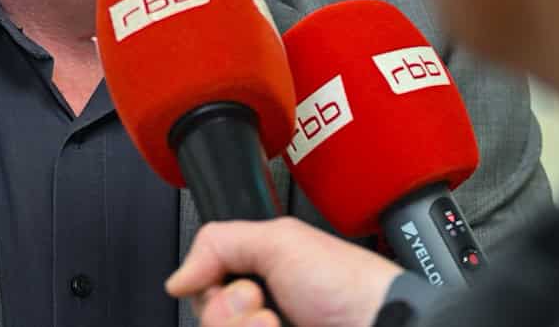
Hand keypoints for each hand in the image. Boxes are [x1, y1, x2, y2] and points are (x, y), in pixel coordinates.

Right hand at [167, 217, 402, 326]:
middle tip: (261, 300)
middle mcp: (255, 313)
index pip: (201, 290)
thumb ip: (219, 242)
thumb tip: (178, 277)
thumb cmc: (346, 283)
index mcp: (255, 277)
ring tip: (275, 322)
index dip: (210, 289)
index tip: (236, 282)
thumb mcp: (280, 240)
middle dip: (227, 309)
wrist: (380, 325)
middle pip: (206, 317)